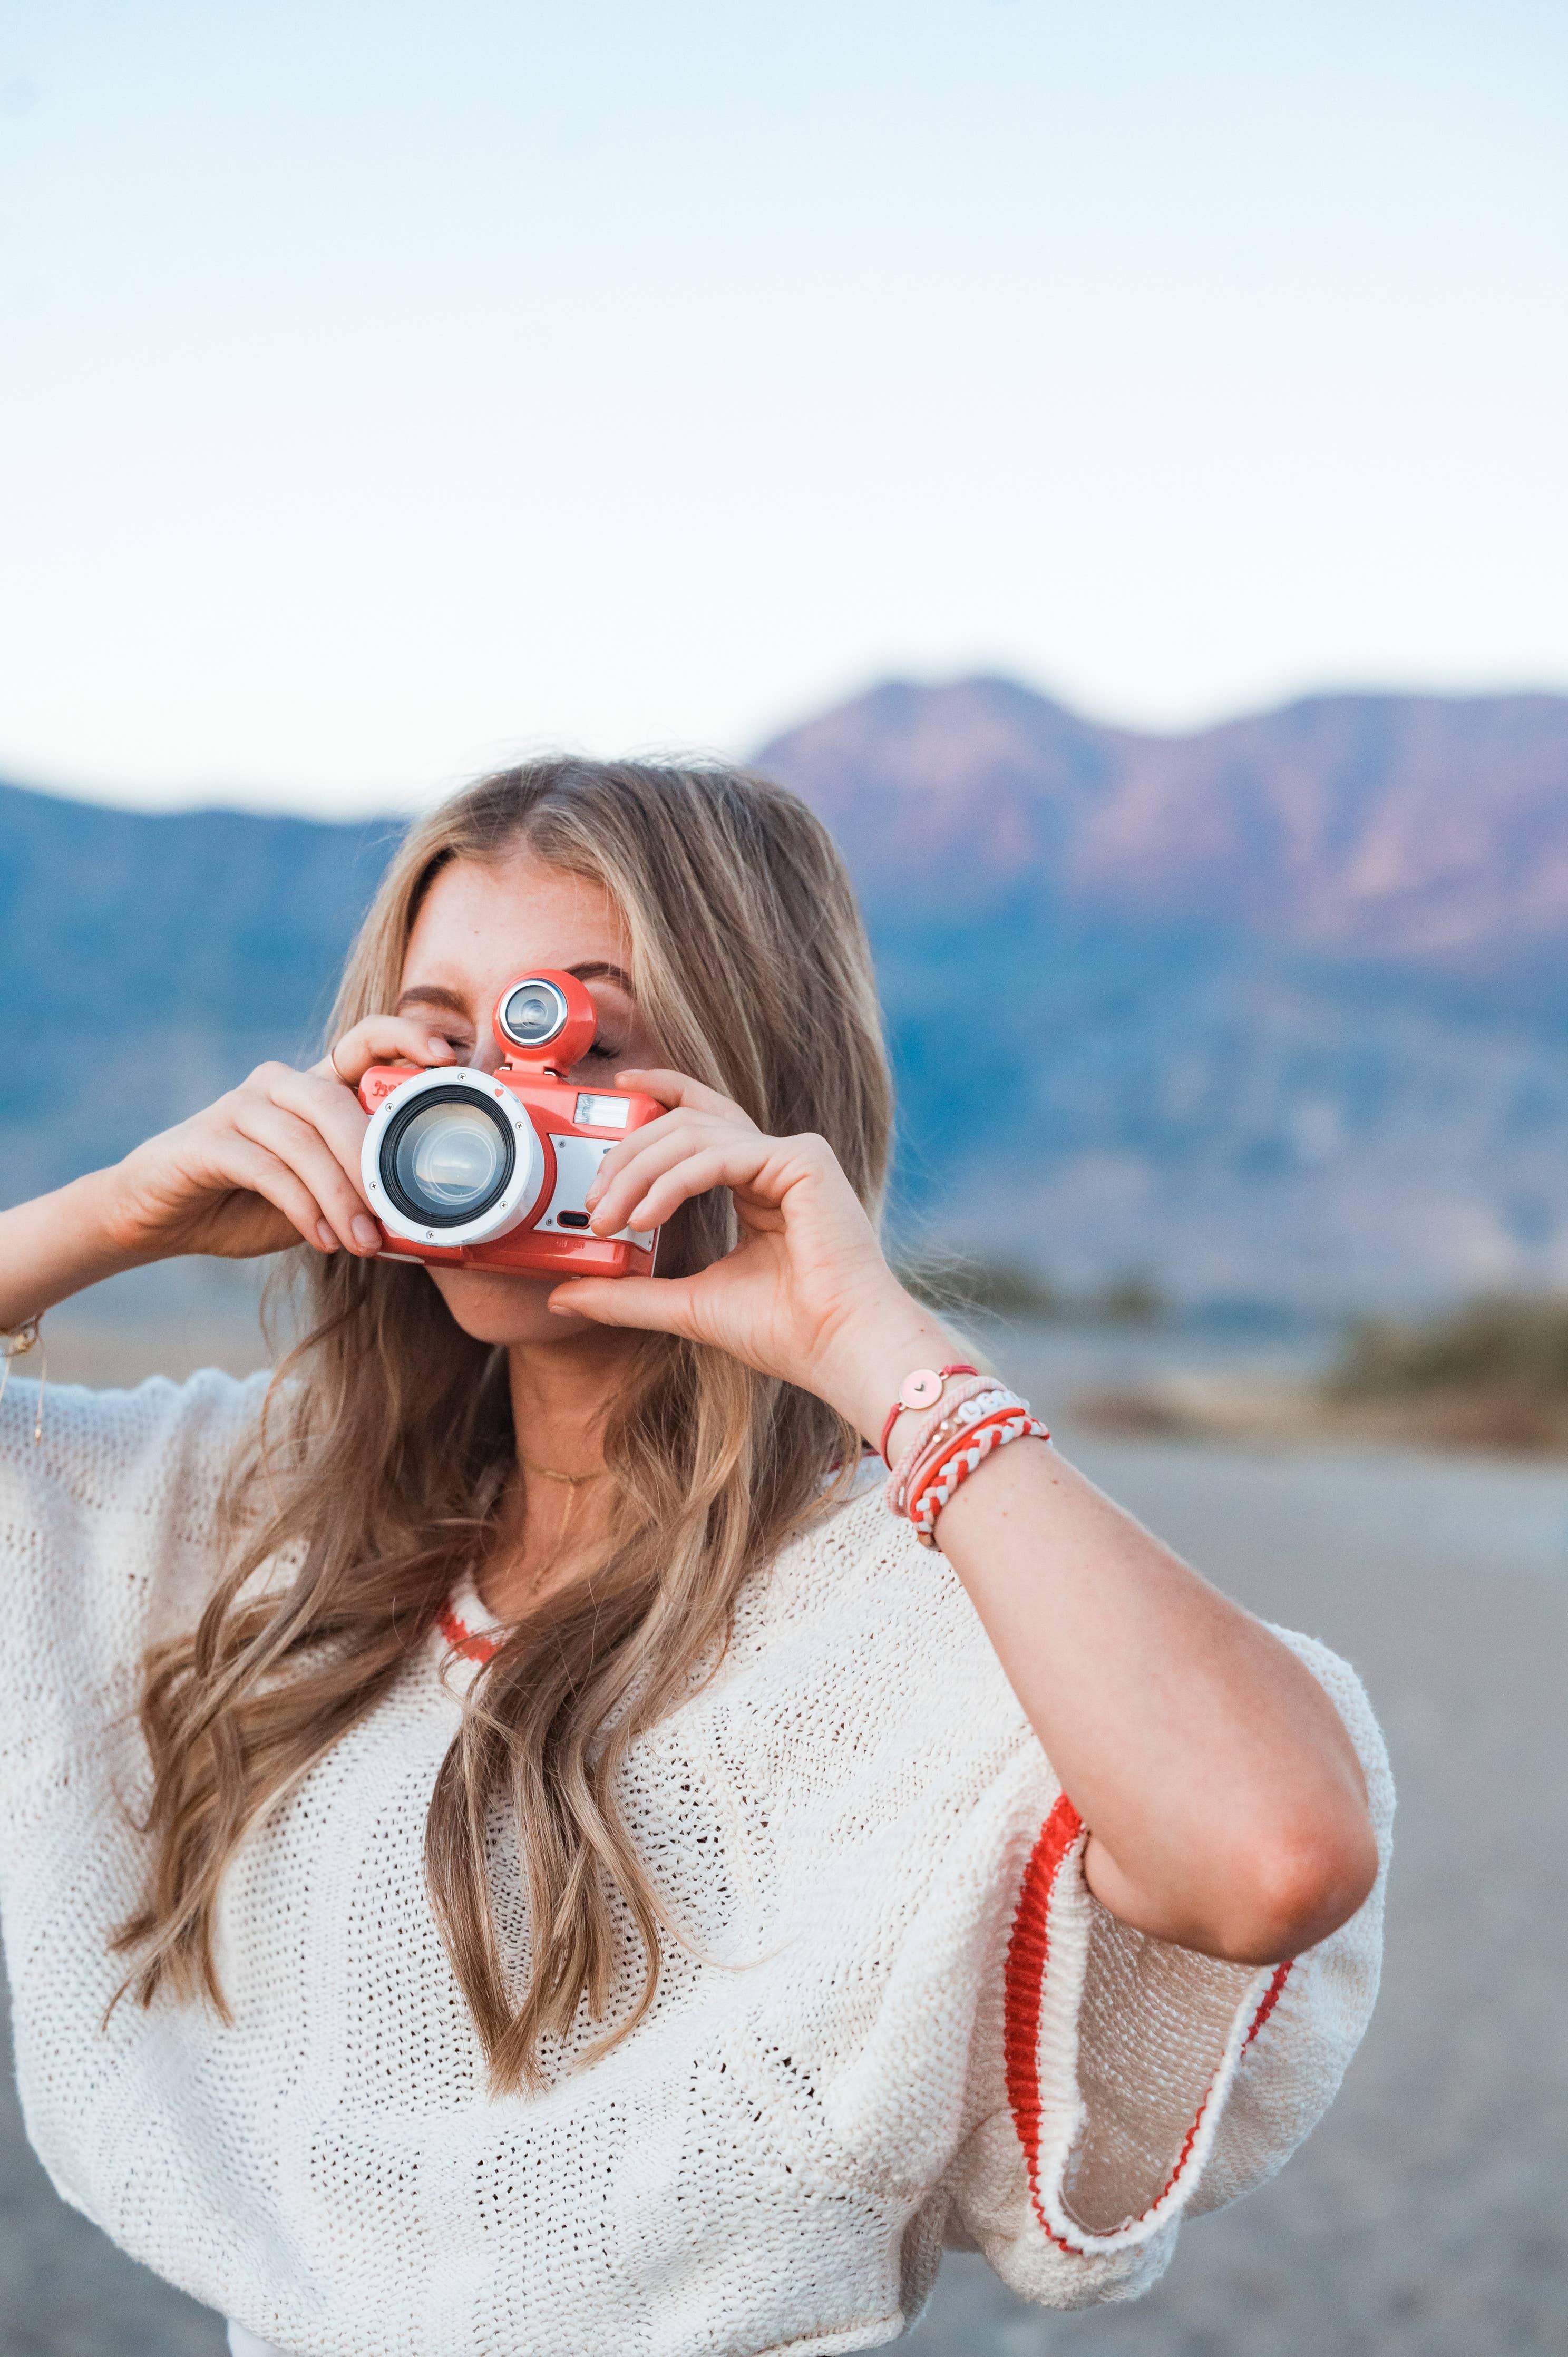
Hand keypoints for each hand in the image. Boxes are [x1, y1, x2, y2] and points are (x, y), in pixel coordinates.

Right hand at [105, 1016, 460, 1263]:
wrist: (164, 1217)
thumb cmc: (252, 1202)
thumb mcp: (318, 1196)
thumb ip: (360, 1191)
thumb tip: (424, 1220)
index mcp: (316, 1087)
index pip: (365, 1041)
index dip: (404, 1037)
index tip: (445, 1055)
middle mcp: (280, 1085)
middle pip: (335, 1101)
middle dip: (372, 1159)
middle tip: (398, 1214)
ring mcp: (241, 1107)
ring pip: (304, 1139)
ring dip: (340, 1195)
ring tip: (363, 1242)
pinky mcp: (208, 1141)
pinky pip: (266, 1168)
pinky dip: (301, 1208)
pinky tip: (321, 1240)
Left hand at [551, 1070, 950, 1440]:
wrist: (837, 1348)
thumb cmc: (784, 1332)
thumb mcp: (684, 1303)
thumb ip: (627, 1294)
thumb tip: (562, 1297)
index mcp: (758, 1182)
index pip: (701, 1120)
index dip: (660, 1093)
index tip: (617, 1090)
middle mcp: (776, 1161)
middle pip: (686, 1123)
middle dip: (628, 1156)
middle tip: (593, 1203)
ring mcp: (793, 1156)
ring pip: (694, 1133)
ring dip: (640, 1172)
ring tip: (610, 1217)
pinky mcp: (803, 1161)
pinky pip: (718, 1155)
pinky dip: (673, 1183)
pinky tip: (644, 1216)